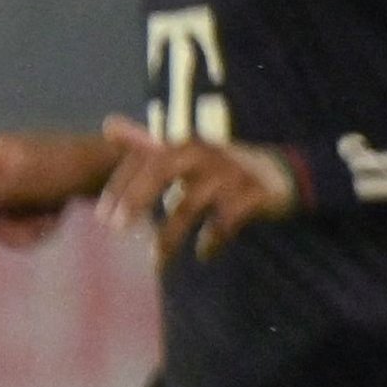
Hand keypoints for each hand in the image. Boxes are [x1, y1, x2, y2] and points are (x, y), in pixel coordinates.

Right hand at [0, 130, 124, 250]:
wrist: (115, 167)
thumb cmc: (68, 173)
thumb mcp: (21, 186)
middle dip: (8, 228)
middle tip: (38, 231)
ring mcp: (17, 178)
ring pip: (3, 220)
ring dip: (27, 229)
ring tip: (53, 223)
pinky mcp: (34, 191)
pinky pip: (22, 219)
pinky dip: (38, 224)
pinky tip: (58, 217)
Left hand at [92, 116, 300, 260]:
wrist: (285, 174)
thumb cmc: (221, 169)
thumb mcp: (186, 153)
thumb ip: (147, 143)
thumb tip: (107, 124)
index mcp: (186, 145)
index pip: (144, 159)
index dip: (120, 185)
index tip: (102, 216)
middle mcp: (205, 154)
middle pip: (162, 169)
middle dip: (136, 198)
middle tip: (116, 229)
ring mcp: (230, 173)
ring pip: (189, 204)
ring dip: (168, 237)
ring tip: (156, 262)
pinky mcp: (253, 195)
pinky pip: (224, 223)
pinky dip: (210, 242)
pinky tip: (204, 254)